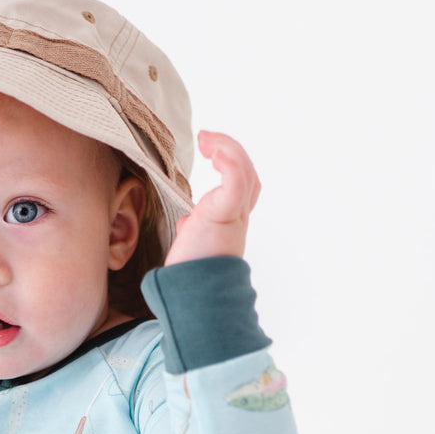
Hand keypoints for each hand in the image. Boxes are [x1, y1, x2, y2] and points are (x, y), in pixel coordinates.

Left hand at [164, 131, 260, 264]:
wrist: (194, 295)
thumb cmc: (191, 273)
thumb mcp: (193, 244)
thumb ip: (194, 230)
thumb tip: (186, 224)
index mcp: (229, 221)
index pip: (241, 185)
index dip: (231, 162)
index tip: (209, 150)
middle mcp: (237, 217)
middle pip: (248, 174)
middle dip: (230, 149)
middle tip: (205, 138)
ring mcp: (234, 217)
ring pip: (245, 173)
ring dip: (228, 149)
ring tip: (207, 139)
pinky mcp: (225, 217)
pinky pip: (237, 183)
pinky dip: (230, 163)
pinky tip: (216, 152)